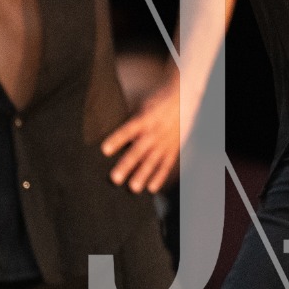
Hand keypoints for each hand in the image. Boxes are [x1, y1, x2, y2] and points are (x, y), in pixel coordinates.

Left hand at [101, 70, 185, 192]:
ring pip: (152, 161)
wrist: (184, 99)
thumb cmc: (155, 102)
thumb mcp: (141, 105)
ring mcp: (165, 142)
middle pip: (139, 150)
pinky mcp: (173, 149)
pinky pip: (166, 165)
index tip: (104, 150)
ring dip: (142, 175)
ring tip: (133, 188)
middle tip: (115, 178)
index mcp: (144, 118)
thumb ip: (128, 119)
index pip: (128, 130)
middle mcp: (154, 132)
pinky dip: (159, 177)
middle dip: (127, 165)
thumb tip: (105, 127)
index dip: (117, 139)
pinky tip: (151, 188)